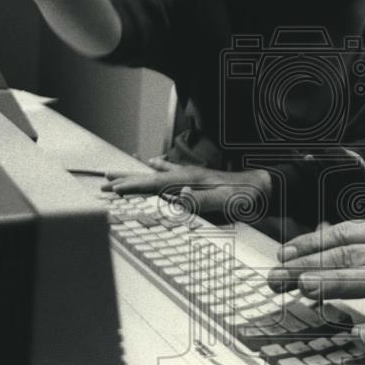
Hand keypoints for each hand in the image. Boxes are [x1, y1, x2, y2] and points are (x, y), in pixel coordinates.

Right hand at [102, 157, 272, 219]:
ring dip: (135, 173)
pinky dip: (156, 167)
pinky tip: (152, 162)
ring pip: (155, 172)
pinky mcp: (196, 175)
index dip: (131, 187)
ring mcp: (190, 173)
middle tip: (103, 180)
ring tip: (116, 172)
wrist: (262, 186)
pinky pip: (169, 169)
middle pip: (148, 176)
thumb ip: (202, 199)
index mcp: (188, 180)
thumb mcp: (225, 202)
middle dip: (125, 178)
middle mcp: (186, 174)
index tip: (112, 189)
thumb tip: (181, 194)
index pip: (153, 184)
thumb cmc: (244, 197)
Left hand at [269, 217, 364, 350]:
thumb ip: (352, 245)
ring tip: (308, 288)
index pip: (343, 235)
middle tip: (282, 276)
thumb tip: (307, 245)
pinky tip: (355, 337)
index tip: (283, 256)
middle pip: (350, 256)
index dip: (310, 244)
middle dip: (311, 266)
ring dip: (336, 284)